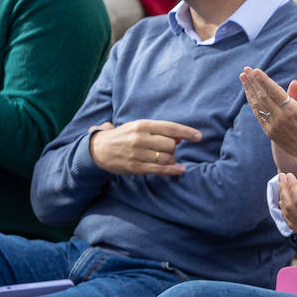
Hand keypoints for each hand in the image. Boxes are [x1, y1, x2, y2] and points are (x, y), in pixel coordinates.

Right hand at [87, 119, 201, 175]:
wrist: (98, 149)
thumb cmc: (124, 136)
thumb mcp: (138, 128)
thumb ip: (159, 131)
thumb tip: (180, 138)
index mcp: (142, 125)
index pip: (170, 128)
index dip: (187, 132)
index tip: (199, 137)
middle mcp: (140, 138)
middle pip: (170, 145)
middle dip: (174, 148)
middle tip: (168, 149)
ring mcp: (138, 153)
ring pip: (167, 158)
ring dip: (172, 159)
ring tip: (166, 158)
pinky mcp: (136, 167)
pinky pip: (160, 170)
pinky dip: (173, 170)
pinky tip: (181, 170)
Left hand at [242, 66, 296, 181]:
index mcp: (293, 110)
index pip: (274, 91)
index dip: (264, 80)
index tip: (255, 70)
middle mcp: (280, 117)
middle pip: (262, 95)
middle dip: (253, 81)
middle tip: (246, 69)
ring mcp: (273, 125)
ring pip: (258, 104)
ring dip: (249, 90)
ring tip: (243, 78)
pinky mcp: (270, 132)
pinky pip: (259, 114)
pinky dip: (253, 103)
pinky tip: (249, 94)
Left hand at [277, 171, 296, 262]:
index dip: (291, 186)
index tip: (289, 175)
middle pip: (290, 206)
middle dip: (284, 189)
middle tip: (282, 176)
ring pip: (288, 215)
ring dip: (283, 199)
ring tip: (282, 185)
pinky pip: (292, 224)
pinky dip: (285, 212)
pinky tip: (283, 203)